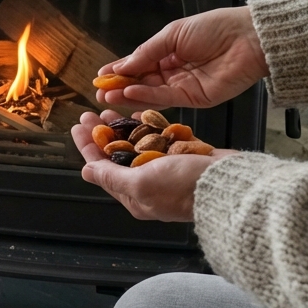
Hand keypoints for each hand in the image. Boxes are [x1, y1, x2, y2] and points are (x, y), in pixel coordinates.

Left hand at [70, 110, 238, 221]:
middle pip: (117, 155)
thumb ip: (112, 177)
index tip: (77, 126)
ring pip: (138, 145)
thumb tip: (86, 172)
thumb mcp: (141, 184)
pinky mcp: (185, 157)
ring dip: (122, 127)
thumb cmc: (185, 188)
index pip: (102, 168)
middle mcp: (149, 184)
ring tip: (109, 110)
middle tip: (89, 113)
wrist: (230, 184)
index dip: (88, 146)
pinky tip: (139, 115)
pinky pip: (161, 140)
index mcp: (136, 197)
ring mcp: (168, 170)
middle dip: (102, 133)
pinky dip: (148, 127)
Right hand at [97, 6, 267, 110]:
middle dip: (120, 86)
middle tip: (100, 91)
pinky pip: (167, 99)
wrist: (248, 38)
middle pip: (142, 82)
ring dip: (129, 94)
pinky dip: (147, 96)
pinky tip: (130, 92)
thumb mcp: (173, 34)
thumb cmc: (214, 28)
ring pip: (151, 93)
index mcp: (169, 53)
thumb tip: (123, 65)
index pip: (140, 64)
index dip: (120, 70)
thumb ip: (147, 52)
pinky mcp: (195, 99)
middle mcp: (174, 72)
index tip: (101, 76)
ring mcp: (184, 87)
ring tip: (108, 95)